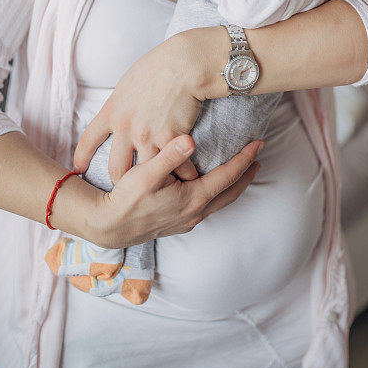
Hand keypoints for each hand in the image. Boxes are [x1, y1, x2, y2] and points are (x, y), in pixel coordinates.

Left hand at [73, 29, 228, 184]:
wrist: (185, 63)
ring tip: (161, 192)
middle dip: (121, 182)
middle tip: (128, 190)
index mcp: (112, 110)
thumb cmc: (161, 65)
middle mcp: (125, 127)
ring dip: (154, 183)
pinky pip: (175, 167)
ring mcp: (147, 136)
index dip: (81, 158)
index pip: (88, 139)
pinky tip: (188, 179)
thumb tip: (122, 109)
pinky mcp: (170, 140)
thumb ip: (123, 101)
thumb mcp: (130, 81)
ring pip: (144, 174)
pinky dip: (183, 174)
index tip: (79, 169)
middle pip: (116, 169)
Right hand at [90, 135, 263, 248]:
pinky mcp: (179, 222)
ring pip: (221, 200)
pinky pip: (209, 205)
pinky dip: (219, 192)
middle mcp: (195, 213)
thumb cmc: (126, 199)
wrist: (109, 227)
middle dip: (246, 174)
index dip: (244, 159)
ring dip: (234, 184)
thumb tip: (190, 141)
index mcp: (192, 199)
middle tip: (258, 156)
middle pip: (231, 192)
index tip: (258, 144)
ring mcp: (188, 220)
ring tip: (242, 168)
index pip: (228, 176)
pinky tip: (214, 183)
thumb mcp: (145, 174)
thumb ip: (169, 156)